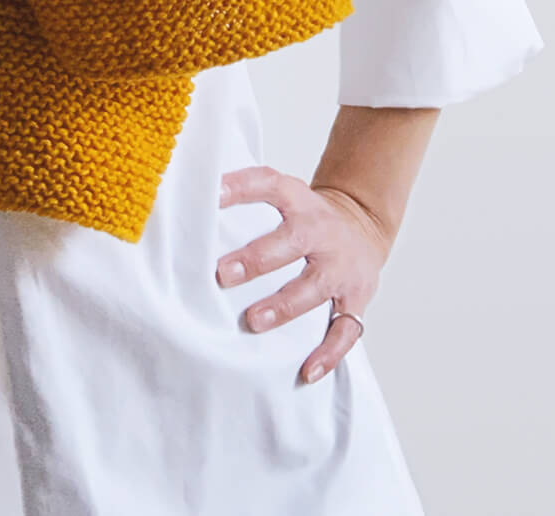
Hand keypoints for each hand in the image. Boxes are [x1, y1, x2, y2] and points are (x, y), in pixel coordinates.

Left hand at [216, 165, 391, 384]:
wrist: (361, 224)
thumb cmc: (305, 213)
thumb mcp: (281, 190)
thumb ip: (243, 189)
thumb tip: (193, 192)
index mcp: (298, 199)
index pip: (269, 185)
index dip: (241, 187)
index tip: (212, 195)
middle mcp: (321, 231)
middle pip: (291, 241)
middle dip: (256, 259)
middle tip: (222, 274)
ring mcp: (340, 267)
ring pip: (314, 287)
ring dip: (284, 306)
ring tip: (253, 321)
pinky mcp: (356, 299)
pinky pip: (345, 329)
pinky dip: (328, 353)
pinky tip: (306, 370)